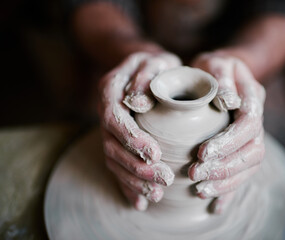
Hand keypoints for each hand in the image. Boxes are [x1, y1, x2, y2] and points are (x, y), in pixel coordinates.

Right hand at [99, 52, 180, 209]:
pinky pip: (117, 167)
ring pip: (114, 161)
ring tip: (156, 195)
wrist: (147, 69)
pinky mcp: (116, 142)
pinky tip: (141, 202)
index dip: (132, 139)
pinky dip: (128, 186)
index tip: (156, 154)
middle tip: (165, 180)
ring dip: (133, 181)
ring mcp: (108, 129)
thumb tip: (138, 103)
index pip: (114, 119)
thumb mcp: (156, 62)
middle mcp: (104, 112)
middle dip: (137, 167)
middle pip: (113, 146)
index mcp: (110, 90)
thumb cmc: (157, 65)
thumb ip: (146, 76)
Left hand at [188, 52, 265, 213]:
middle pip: (252, 150)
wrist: (221, 73)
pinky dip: (229, 190)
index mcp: (253, 98)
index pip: (248, 124)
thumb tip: (230, 101)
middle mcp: (257, 119)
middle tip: (195, 174)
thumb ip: (222, 78)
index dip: (228, 141)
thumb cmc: (212, 68)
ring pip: (249, 166)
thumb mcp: (215, 64)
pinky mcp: (243, 148)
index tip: (202, 152)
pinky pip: (243, 173)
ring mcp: (252, 136)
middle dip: (225, 166)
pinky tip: (215, 206)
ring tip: (200, 189)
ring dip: (226, 181)